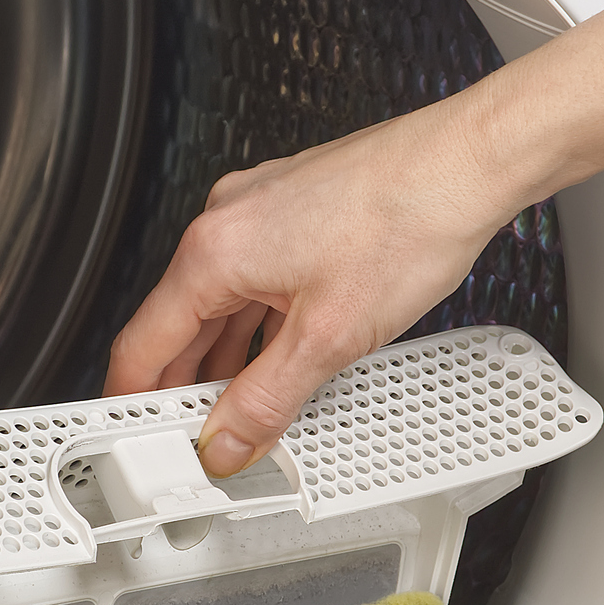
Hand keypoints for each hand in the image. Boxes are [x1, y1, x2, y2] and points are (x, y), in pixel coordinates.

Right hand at [102, 92, 526, 476]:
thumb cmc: (408, 219)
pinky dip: (258, 326)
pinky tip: (280, 358)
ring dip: (225, 359)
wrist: (468, 163)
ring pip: (220, 303)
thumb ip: (267, 399)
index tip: (139, 440)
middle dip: (185, 386)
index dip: (135, 402)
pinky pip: (255, 280)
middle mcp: (226, 221)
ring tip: (241, 412)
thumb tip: (228, 439)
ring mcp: (260, 211)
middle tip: (197, 440)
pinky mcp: (296, 211)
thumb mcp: (329, 337)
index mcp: (214, 251)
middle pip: (177, 323)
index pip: (142, 343)